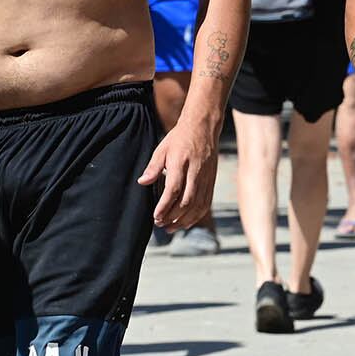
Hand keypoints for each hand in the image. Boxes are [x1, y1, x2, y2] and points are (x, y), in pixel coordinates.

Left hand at [138, 117, 217, 231]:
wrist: (203, 127)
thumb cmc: (180, 138)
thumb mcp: (162, 148)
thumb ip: (153, 167)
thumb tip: (142, 182)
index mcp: (182, 162)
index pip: (174, 189)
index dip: (164, 206)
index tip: (155, 216)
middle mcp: (196, 172)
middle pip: (186, 201)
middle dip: (172, 216)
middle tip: (159, 224)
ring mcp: (206, 177)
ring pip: (198, 205)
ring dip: (184, 220)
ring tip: (170, 228)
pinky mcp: (212, 181)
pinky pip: (206, 203)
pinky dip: (196, 216)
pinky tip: (186, 223)